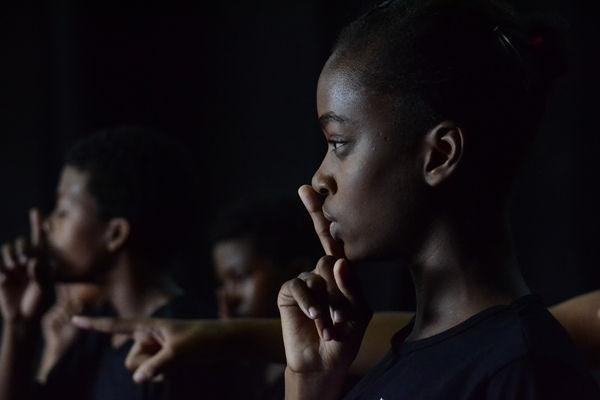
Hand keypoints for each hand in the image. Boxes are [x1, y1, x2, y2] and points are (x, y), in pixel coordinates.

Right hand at [0, 209, 52, 325]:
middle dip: (22, 252)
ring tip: (14, 273)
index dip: (37, 225)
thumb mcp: (44, 290)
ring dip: (10, 258)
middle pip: (22, 243)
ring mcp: (14, 266)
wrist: (23, 319)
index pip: (40, 240)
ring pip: (8, 250)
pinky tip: (7, 279)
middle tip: (24, 266)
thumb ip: (40, 274)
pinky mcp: (2, 273)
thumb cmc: (39, 304)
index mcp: (42, 261)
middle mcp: (28, 261)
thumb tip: (34, 260)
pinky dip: (2, 268)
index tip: (35, 211)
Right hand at [72, 317, 233, 382]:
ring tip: (179, 360)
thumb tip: (137, 378)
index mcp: (150, 325)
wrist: (223, 342)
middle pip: (131, 360)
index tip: (75, 318)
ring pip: (140, 370)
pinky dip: (163, 375)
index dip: (95, 324)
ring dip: (157, 372)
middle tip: (171, 357)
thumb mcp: (179, 353)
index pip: (118, 325)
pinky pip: (151, 374)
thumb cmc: (202, 341)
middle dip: (146, 366)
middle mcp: (149, 336)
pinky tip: (180, 366)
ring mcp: (155, 348)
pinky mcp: (163, 358)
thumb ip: (156, 366)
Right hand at [277, 186, 370, 376]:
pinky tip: (315, 317)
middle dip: (333, 268)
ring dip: (327, 302)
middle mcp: (323, 272)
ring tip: (331, 324)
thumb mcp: (358, 313)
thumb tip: (337, 261)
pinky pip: (299, 286)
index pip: (334, 238)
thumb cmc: (345, 338)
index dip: (321, 213)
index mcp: (342, 273)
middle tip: (320, 242)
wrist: (324, 363)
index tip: (310, 188)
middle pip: (328, 250)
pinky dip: (309, 302)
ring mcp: (305, 281)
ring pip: (319, 274)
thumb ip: (350, 287)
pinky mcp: (288, 293)